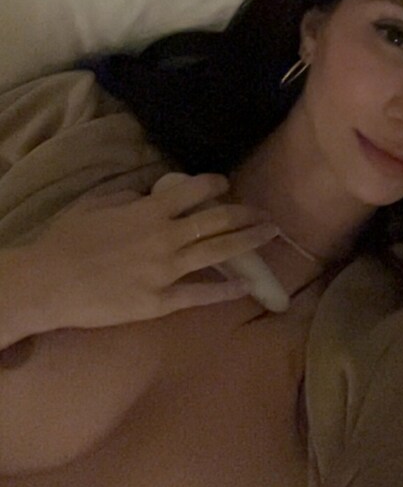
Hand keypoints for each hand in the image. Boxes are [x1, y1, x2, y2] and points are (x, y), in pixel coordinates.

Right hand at [30, 172, 280, 331]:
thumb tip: (149, 195)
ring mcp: (165, 272)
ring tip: (269, 235)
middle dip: (245, 214)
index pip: (193, 191)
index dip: (214, 185)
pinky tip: (245, 285)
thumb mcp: (96, 203)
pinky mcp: (160, 302)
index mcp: (148, 211)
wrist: (48, 283)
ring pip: (217, 253)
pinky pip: (200, 295)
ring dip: (247, 242)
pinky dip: (225, 290)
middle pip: (216, 221)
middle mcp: (165, 238)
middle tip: (266, 213)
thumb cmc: (65, 240)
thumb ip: (128, 196)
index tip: (225, 184)